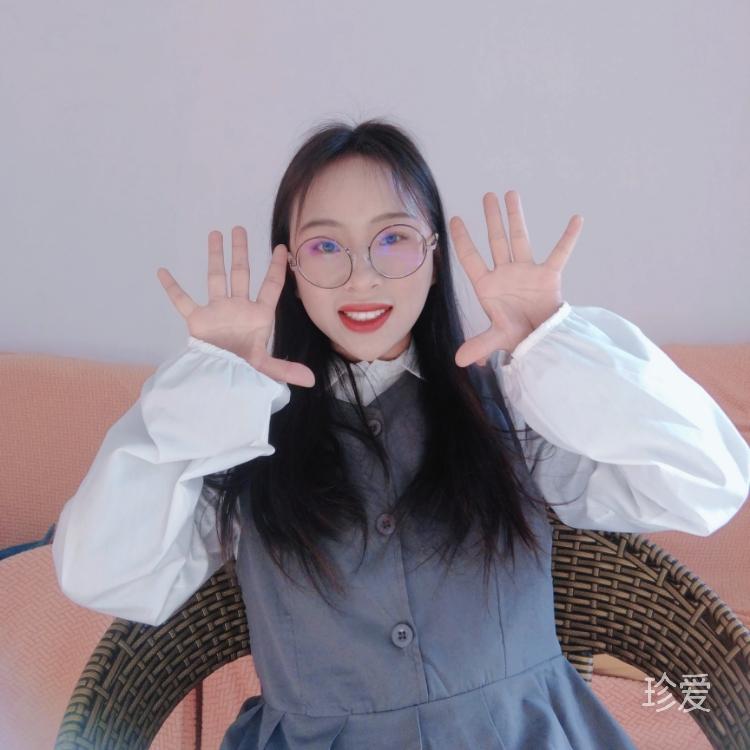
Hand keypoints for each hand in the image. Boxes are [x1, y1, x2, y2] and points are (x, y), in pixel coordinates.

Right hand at [156, 226, 315, 387]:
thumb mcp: (266, 367)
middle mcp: (238, 307)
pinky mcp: (198, 320)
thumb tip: (311, 380)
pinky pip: (182, 301)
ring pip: (216, 278)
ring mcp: (217, 311)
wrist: (218, 379)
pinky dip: (172, 288)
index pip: (271, 285)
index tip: (281, 248)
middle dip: (241, 251)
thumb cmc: (243, 370)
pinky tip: (162, 272)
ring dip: (215, 257)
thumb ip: (286, 368)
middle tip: (239, 229)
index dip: (277, 267)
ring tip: (215, 234)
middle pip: (241, 273)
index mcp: (258, 315)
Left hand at [449, 190, 582, 367]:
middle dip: (492, 219)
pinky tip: (576, 219)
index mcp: (488, 286)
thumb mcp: (497, 339)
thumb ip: (479, 345)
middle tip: (487, 196)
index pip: (471, 259)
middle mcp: (505, 274)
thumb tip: (459, 361)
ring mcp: (526, 272)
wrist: (542, 341)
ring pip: (520, 239)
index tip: (455, 219)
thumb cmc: (517, 337)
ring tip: (511, 193)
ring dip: (516, 217)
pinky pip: (560, 253)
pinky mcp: (548, 276)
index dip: (462, 240)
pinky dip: (568, 237)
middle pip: (496, 241)